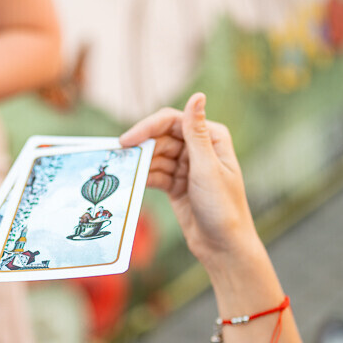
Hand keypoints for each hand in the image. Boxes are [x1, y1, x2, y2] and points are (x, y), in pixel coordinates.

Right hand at [120, 93, 260, 270]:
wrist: (224, 247)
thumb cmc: (223, 207)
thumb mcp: (207, 168)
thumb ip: (196, 133)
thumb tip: (197, 95)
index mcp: (211, 137)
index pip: (172, 121)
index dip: (147, 128)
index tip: (125, 141)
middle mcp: (199, 148)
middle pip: (160, 139)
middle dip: (141, 149)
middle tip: (118, 160)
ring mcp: (187, 167)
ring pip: (155, 157)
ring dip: (140, 165)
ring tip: (123, 174)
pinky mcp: (177, 185)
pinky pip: (155, 174)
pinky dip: (144, 177)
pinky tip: (132, 182)